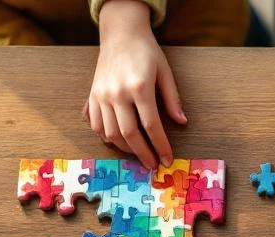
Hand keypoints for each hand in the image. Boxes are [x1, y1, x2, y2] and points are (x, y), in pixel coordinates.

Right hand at [87, 0, 186, 168]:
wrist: (120, 33)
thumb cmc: (146, 52)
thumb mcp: (165, 72)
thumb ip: (173, 99)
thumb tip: (182, 122)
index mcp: (139, 86)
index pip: (151, 125)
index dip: (160, 146)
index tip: (167, 160)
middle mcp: (117, 92)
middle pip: (129, 134)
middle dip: (143, 154)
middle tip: (153, 164)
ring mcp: (101, 95)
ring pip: (111, 133)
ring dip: (126, 148)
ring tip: (139, 153)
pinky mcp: (92, 95)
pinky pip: (96, 125)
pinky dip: (107, 137)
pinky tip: (119, 140)